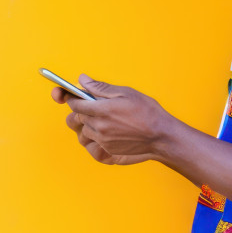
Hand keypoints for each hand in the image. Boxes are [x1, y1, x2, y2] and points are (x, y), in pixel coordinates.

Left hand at [50, 74, 170, 165]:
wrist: (161, 136)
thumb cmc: (147, 112)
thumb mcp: (125, 93)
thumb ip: (100, 88)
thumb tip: (82, 80)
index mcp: (101, 110)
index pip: (75, 104)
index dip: (70, 98)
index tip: (69, 95)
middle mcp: (99, 127)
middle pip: (76, 118)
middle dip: (81, 111)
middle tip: (93, 107)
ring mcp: (102, 141)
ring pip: (83, 132)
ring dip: (87, 125)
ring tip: (102, 121)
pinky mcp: (107, 152)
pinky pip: (92, 144)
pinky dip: (95, 138)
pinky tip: (107, 133)